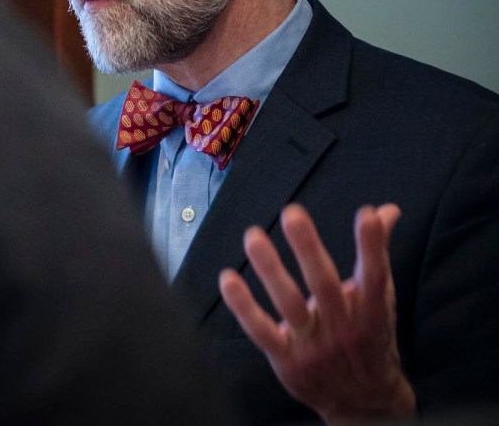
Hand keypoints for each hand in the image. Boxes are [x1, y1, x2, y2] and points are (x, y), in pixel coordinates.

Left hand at [218, 203, 415, 424]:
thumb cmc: (368, 338)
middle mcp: (343, 329)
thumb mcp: (379, 300)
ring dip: (270, 270)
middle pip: (325, 286)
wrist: (364, 404)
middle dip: (309, 249)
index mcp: (372, 313)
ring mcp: (313, 346)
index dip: (373, 246)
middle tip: (293, 213)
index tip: (368, 214)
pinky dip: (243, 307)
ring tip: (253, 236)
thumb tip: (385, 210)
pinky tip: (227, 279)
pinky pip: (261, 331)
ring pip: (289, 306)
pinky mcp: (286, 360)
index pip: (375, 275)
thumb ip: (376, 253)